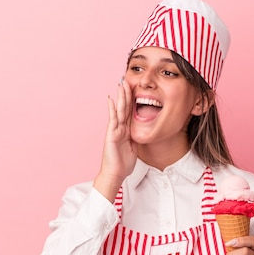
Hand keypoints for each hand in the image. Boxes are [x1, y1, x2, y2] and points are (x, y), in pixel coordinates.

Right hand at [94, 79, 137, 201]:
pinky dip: (112, 109)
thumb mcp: (134, 148)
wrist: (115, 174)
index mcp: (127, 131)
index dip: (133, 100)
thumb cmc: (123, 164)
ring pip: (119, 110)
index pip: (130, 112)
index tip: (136, 89)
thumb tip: (143, 132)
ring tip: (121, 84)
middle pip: (125, 107)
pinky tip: (111, 99)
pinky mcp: (111, 134)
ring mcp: (115, 130)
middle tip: (127, 80)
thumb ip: (136, 138)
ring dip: (120, 96)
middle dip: (126, 94)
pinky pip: (112, 119)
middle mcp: (120, 128)